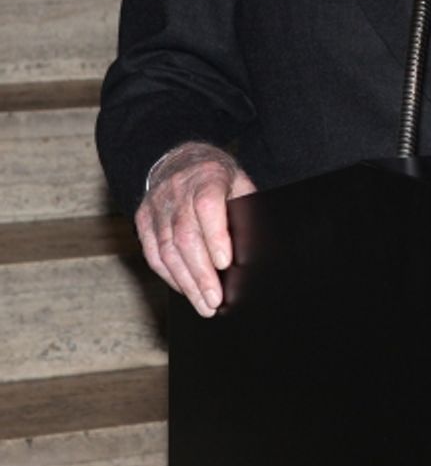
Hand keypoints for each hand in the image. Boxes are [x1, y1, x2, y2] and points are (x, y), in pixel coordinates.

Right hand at [134, 142, 255, 316]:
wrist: (182, 160)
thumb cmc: (219, 179)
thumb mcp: (240, 185)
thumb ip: (245, 212)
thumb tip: (252, 250)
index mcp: (208, 176)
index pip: (208, 207)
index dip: (216, 236)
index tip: (225, 264)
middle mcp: (178, 190)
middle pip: (186, 236)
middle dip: (201, 273)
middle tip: (215, 301)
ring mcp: (157, 205)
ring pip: (167, 250)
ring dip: (186, 282)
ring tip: (203, 305)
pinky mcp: (143, 219)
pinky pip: (153, 254)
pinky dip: (169, 276)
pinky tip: (185, 290)